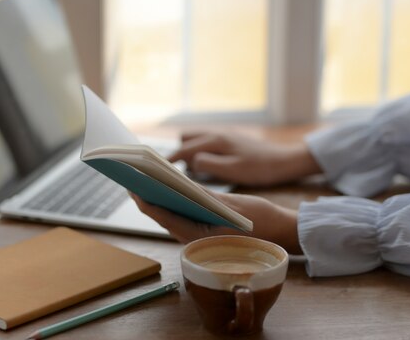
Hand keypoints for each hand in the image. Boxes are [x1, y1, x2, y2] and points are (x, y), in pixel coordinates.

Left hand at [130, 191, 302, 254]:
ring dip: (155, 196)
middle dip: (144, 193)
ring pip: (167, 214)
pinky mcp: (202, 229)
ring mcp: (196, 234)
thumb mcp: (231, 204)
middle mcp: (191, 237)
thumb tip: (176, 182)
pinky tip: (165, 184)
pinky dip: (170, 200)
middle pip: (159, 213)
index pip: (159, 214)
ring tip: (143, 175)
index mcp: (196, 234)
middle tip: (130, 172)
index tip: (129, 180)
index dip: (141, 196)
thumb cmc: (260, 221)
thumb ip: (203, 195)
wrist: (281, 233)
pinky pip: (179, 214)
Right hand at [168, 132, 320, 186]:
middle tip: (170, 172)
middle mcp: (217, 134)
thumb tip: (189, 162)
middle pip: (187, 138)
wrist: (284, 160)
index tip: (157, 170)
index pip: (185, 148)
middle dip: (177, 153)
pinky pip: (206, 143)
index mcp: (216, 141)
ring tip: (184, 171)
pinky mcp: (230, 141)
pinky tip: (203, 167)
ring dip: (188, 152)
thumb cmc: (260, 168)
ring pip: (196, 139)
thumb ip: (209, 164)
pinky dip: (199, 152)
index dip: (169, 159)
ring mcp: (224, 136)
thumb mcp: (234, 170)